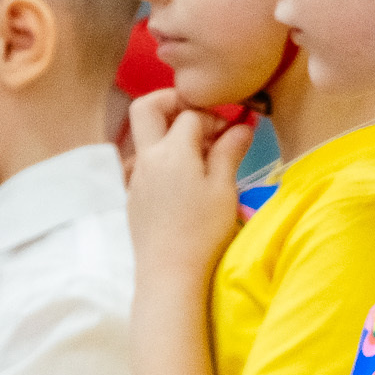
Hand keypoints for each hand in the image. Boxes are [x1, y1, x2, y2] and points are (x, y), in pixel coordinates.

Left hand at [127, 94, 252, 284]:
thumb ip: (229, 152)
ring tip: (199, 154)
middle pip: (146, 107)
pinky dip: (164, 157)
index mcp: (172, 151)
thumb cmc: (203, 231)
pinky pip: (145, 162)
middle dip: (171, 101)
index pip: (190, 114)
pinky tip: (185, 180)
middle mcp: (147, 157)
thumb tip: (241, 126)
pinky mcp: (134, 196)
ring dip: (169, 132)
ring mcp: (136, 177)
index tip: (232, 128)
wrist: (169, 274)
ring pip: (145, 137)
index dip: (213, 115)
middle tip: (199, 115)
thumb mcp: (224, 189)